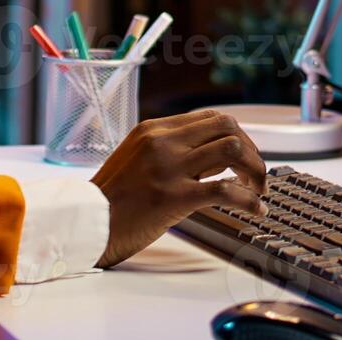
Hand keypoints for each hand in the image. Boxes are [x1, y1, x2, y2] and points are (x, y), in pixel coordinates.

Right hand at [90, 109, 268, 268]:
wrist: (85, 222)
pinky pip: (226, 190)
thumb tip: (211, 157)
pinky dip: (248, 201)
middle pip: (227, 125)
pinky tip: (255, 212)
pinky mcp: (174, 196)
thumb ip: (168, 151)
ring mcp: (169, 167)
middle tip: (255, 173)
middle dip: (251, 148)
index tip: (244, 155)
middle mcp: (164, 141)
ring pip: (232, 149)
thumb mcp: (135, 159)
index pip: (210, 117)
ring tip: (257, 190)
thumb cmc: (110, 199)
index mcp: (154, 129)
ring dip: (254, 169)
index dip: (236, 135)